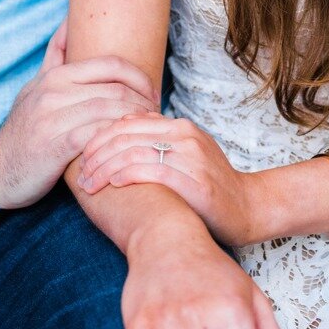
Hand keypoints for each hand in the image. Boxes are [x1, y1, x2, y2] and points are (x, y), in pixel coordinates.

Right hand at [0, 27, 160, 209]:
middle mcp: (53, 93)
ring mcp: (53, 118)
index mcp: (55, 76)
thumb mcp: (34, 87)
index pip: (111, 65)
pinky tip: (127, 144)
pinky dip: (117, 137)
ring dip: (136, 120)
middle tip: (156, 114)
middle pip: (116, 89)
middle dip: (144, 101)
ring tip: (148, 130)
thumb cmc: (24, 129)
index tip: (152, 92)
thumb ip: (55, 56)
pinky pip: (98, 135)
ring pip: (111, 111)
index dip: (140, 77)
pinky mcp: (56, 146)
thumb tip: (69, 21)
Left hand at [79, 115, 258, 246]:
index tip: (83, 156)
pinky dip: (124, 175)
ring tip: (89, 184)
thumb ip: (158, 141)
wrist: (248, 207)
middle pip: (126, 134)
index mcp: (181, 126)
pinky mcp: (194, 181)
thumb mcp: (186, 154)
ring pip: (133, 151)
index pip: (128, 121)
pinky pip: (150, 171)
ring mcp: (191, 157)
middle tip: (80, 172)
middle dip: (96, 153)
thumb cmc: (209, 185)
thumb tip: (120, 130)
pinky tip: (111, 184)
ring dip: (104, 168)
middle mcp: (186, 136)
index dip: (99, 136)